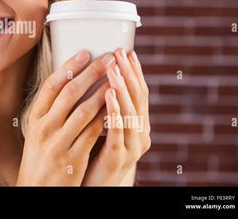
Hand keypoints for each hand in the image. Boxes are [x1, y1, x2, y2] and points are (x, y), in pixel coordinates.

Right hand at [16, 50, 114, 185]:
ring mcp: (58, 143)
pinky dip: (105, 117)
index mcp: (35, 117)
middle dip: (92, 72)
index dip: (69, 67)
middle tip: (109, 58)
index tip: (85, 53)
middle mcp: (44, 127)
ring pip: (84, 111)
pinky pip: (92, 133)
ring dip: (103, 91)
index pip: (51, 85)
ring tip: (117, 77)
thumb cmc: (40, 155)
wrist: (37, 189)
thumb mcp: (38, 130)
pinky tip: (115, 106)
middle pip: (69, 93)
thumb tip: (72, 81)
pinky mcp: (72, 158)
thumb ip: (52, 109)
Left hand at [82, 48, 150, 185]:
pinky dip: (114, 110)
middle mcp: (140, 134)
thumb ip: (106, 107)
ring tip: (113, 67)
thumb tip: (100, 78)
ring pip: (130, 112)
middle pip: (138, 98)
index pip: (139, 93)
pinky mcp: (118, 157)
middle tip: (120, 52)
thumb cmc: (97, 154)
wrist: (97, 186)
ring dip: (122, 87)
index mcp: (138, 125)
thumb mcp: (105, 127)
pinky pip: (117, 130)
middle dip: (129, 73)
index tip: (127, 51)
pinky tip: (108, 94)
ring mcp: (131, 146)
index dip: (134, 71)